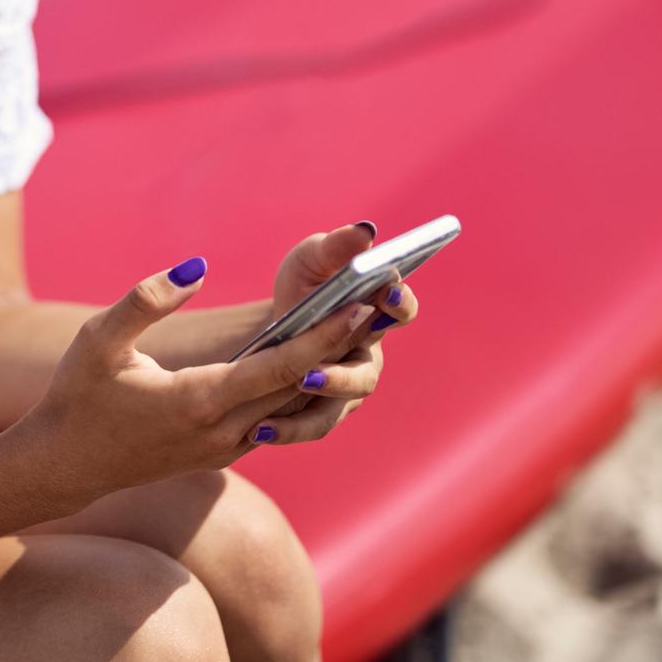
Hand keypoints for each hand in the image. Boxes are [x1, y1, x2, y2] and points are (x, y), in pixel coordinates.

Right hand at [15, 256, 389, 504]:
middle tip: (377, 308)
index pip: (277, 369)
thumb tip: (197, 268)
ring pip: (292, 409)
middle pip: (299, 388)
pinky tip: (319, 360)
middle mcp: (222, 431)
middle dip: (340, 349)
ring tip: (358, 329)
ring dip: (327, 372)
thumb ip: (146, 299)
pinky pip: (274, 421)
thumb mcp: (98, 339)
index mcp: (198, 401)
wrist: (64, 466)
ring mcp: (225, 448)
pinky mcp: (221, 453)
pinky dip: (299, 391)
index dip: (322, 340)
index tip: (356, 309)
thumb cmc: (77, 396)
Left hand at [258, 221, 418, 431]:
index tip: (384, 293)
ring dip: (313, 404)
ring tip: (286, 395)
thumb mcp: (313, 259)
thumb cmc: (305, 284)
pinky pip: (311, 426)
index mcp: (376, 314)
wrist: (276, 325)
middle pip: (367, 374)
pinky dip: (288, 430)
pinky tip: (260, 429)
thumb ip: (337, 247)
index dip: (398, 304)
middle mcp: (367, 356)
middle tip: (313, 370)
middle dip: (344, 374)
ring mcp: (346, 388)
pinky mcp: (322, 411)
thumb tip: (366, 231)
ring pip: (340, 406)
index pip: (401, 310)